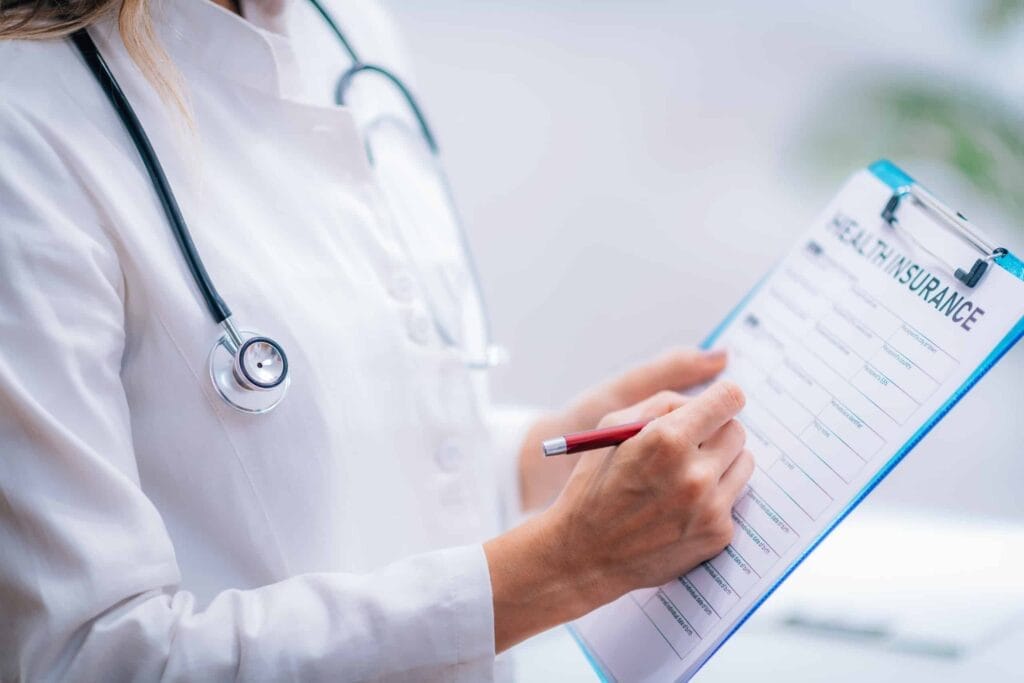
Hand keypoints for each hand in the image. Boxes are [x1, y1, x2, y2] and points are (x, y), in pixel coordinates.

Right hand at [486, 382, 752, 650]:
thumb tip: (700, 402)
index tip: (718, 404)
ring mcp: (710, 507)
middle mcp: (695, 473)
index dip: (723, 398)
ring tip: (688, 474)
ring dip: (721, 462)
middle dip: (718, 430)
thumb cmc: (593, 485)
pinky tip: (682, 506)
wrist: (585, 555)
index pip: (729, 399)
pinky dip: (713, 497)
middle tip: (695, 442)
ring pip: (744, 463)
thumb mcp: (612, 429)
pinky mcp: (718, 533)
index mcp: (667, 440)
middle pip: (737, 430)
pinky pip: (732, 499)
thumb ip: (661, 405)